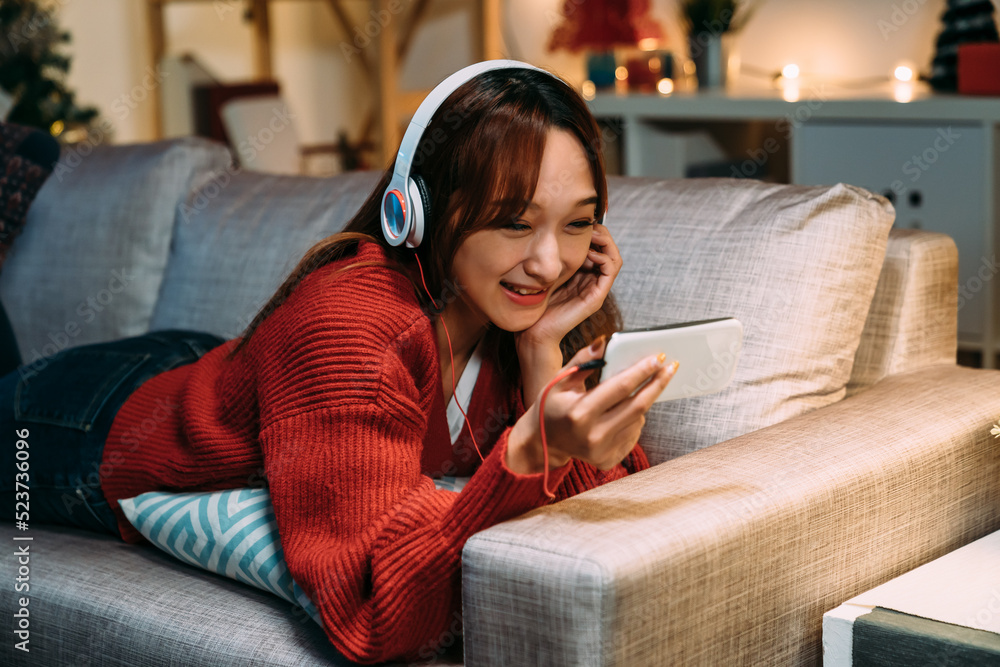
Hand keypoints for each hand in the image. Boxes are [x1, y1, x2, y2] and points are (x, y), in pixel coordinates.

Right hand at [507, 336, 678, 473]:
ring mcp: (602, 451)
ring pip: (638, 420)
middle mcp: (593, 436)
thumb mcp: (559, 379)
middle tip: (670, 367)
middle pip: (637, 406)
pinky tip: (624, 410)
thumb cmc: (550, 406)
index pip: (620, 388)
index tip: (658, 358)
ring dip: (644, 400)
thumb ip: (583, 360)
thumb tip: (605, 342)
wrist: (541, 442)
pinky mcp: (608, 460)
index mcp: (579, 413)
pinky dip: (635, 418)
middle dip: (657, 383)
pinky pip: (633, 434)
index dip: (642, 371)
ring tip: (638, 388)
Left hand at [516, 223, 621, 349]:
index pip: (599, 248)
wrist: (534, 331)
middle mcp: (592, 281)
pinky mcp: (596, 297)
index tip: (581, 223)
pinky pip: (610, 272)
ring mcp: (595, 290)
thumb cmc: (536, 303)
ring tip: (592, 236)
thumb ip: (554, 256)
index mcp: (582, 275)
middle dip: (602, 234)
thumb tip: (554, 232)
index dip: (594, 232)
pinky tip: (589, 253)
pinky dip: (603, 258)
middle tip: (590, 225)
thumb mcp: (546, 271)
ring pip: (614, 259)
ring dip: (606, 243)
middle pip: (609, 251)